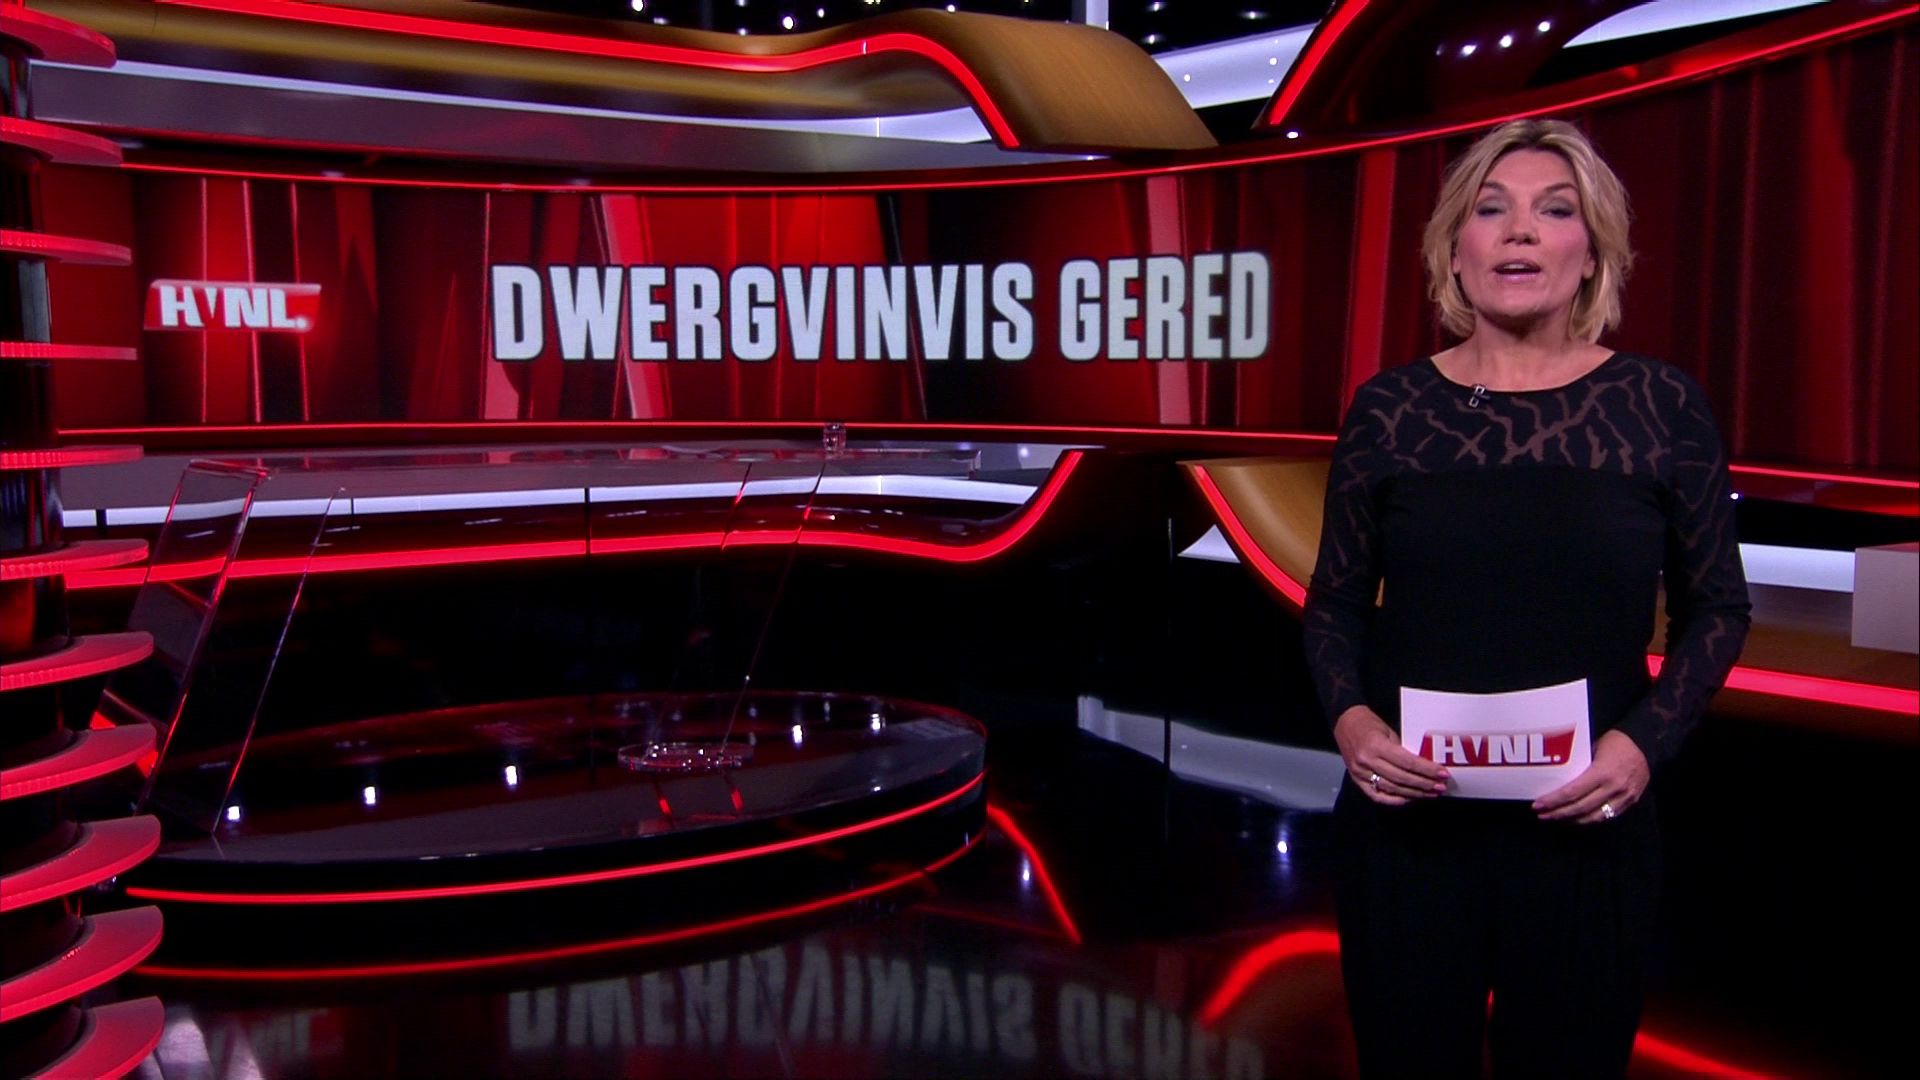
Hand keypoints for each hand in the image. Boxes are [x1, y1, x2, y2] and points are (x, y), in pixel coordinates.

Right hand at [1333, 705, 1449, 804]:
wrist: (1344, 722)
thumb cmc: (1368, 723)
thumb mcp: (1389, 732)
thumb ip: (1402, 750)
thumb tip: (1424, 766)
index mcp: (1376, 745)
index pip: (1407, 762)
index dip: (1426, 770)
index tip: (1442, 773)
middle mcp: (1367, 761)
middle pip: (1401, 778)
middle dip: (1424, 784)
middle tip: (1440, 787)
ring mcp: (1360, 773)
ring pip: (1392, 788)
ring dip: (1414, 793)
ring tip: (1430, 793)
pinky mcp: (1356, 780)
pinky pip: (1378, 796)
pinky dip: (1395, 800)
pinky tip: (1409, 799)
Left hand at [1532, 730, 1649, 823]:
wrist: (1646, 743)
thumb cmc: (1616, 742)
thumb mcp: (1593, 749)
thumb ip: (1580, 767)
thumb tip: (1559, 778)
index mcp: (1602, 773)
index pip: (1572, 792)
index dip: (1553, 801)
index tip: (1538, 805)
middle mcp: (1613, 788)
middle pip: (1580, 808)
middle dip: (1558, 813)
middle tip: (1542, 815)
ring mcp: (1623, 797)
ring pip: (1594, 817)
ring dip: (1573, 820)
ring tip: (1557, 818)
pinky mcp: (1630, 802)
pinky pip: (1608, 816)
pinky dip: (1591, 819)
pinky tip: (1578, 818)